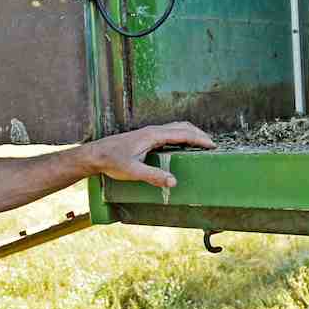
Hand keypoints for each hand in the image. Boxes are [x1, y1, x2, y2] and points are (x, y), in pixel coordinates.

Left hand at [87, 121, 214, 187]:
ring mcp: (149, 134)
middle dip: (198, 134)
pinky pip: (169, 134)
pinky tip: (182, 148)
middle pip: (182, 127)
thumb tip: (173, 181)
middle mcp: (153, 131)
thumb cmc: (112, 161)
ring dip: (190, 134)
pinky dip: (181, 137)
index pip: (182, 134)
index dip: (199, 139)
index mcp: (153, 135)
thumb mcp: (133, 171)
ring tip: (201, 145)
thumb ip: (153, 176)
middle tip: (211, 145)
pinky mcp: (146, 138)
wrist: (95, 155)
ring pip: (175, 129)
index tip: (213, 145)